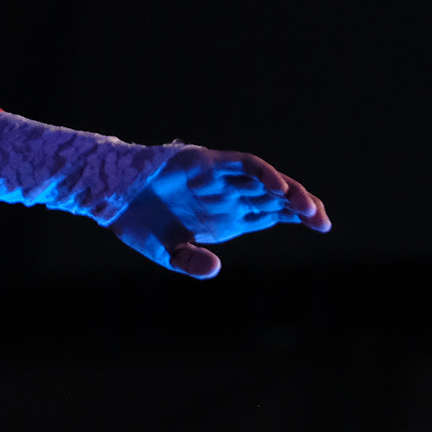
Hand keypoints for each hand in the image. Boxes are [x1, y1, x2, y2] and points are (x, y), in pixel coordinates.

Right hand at [108, 147, 328, 278]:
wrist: (108, 196)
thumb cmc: (136, 223)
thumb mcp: (165, 252)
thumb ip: (190, 260)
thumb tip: (215, 269)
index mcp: (225, 217)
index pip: (271, 213)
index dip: (298, 216)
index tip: (323, 226)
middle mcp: (227, 196)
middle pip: (274, 197)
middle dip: (301, 207)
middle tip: (323, 221)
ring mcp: (219, 178)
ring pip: (263, 180)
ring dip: (287, 192)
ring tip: (309, 209)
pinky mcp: (206, 162)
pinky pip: (241, 165)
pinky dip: (261, 173)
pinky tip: (278, 187)